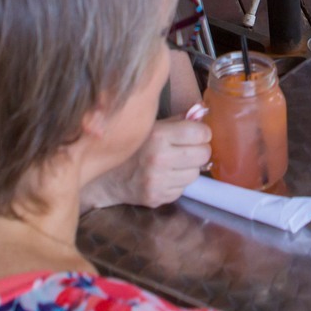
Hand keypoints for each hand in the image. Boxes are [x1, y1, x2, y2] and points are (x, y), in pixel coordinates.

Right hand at [80, 117, 209, 208]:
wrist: (106, 177)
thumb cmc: (132, 147)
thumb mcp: (151, 126)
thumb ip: (178, 120)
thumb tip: (202, 112)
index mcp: (158, 135)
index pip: (201, 133)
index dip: (202, 132)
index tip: (195, 133)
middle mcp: (159, 159)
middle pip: (204, 154)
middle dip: (199, 150)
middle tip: (188, 148)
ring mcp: (158, 181)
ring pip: (195, 174)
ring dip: (189, 168)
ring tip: (174, 163)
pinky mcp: (158, 198)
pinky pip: (183, 189)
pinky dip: (178, 182)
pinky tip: (165, 176)